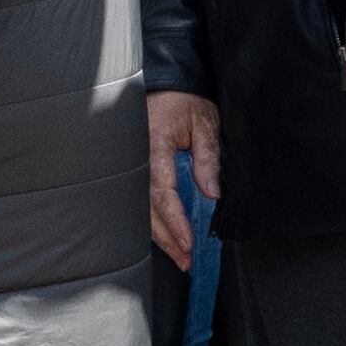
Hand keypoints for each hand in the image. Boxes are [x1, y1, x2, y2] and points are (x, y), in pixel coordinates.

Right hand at [146, 92, 218, 268]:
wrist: (162, 85)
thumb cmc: (183, 101)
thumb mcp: (204, 122)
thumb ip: (207, 158)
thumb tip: (211, 194)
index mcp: (154, 147)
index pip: (164, 193)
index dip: (175, 221)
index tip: (188, 242)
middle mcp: (138, 162)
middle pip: (149, 210)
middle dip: (168, 239)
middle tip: (186, 261)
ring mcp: (134, 168)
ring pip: (143, 210)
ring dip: (162, 236)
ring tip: (180, 257)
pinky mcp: (136, 172)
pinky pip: (142, 202)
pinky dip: (155, 223)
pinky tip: (166, 238)